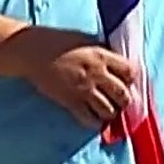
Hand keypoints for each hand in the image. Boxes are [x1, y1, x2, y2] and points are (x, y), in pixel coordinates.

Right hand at [8, 27, 135, 127]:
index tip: (128, 81)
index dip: (131, 78)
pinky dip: (95, 122)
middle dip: (125, 99)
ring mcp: (83, 90)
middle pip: (123, 94)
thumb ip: (104, 53)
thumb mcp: (88, 41)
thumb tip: (118, 64)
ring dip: (111, 112)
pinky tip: (95, 119)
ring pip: (109, 110)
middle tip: (121, 100)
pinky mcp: (69, 102)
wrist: (32, 51)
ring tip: (108, 110)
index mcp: (102, 56)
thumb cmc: (59, 42)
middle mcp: (97, 74)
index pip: (130, 72)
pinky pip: (89, 119)